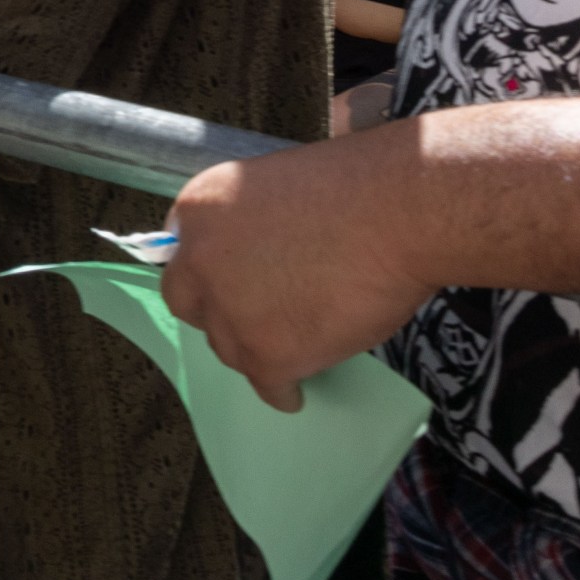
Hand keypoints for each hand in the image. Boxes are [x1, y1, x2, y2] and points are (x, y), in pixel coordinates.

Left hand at [160, 132, 439, 410]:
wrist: (397, 212)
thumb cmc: (356, 188)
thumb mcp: (277, 187)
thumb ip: (250, 224)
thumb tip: (258, 259)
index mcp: (200, 208)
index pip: (182, 251)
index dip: (211, 270)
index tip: (233, 283)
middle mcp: (199, 260)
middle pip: (188, 302)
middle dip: (216, 312)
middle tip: (253, 316)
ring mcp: (229, 311)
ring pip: (228, 347)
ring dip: (254, 348)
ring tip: (289, 347)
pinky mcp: (265, 353)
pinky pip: (267, 385)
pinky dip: (283, 390)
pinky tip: (294, 392)